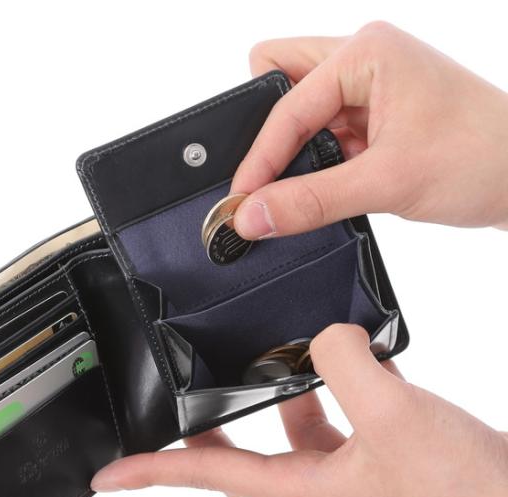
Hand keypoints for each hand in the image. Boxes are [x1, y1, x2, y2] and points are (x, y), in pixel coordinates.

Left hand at [92, 324, 507, 496]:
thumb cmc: (461, 489)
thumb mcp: (390, 411)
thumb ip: (343, 361)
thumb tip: (325, 336)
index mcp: (303, 487)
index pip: (207, 475)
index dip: (152, 472)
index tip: (109, 474)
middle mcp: (316, 481)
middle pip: (237, 454)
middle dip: (205, 427)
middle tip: (183, 397)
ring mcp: (345, 467)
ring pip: (289, 427)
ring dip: (274, 395)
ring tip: (267, 358)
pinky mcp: (374, 450)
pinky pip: (334, 412)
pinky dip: (329, 384)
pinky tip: (344, 355)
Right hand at [230, 21, 507, 238]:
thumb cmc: (484, 158)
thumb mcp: (387, 182)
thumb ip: (310, 200)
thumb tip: (251, 215)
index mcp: (366, 53)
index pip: (286, 103)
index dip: (260, 156)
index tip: (241, 200)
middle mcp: (363, 59)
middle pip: (280, 79)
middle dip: (266, 132)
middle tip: (264, 179)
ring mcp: (369, 86)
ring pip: (300, 108)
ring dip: (292, 150)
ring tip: (297, 187)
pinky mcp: (375, 114)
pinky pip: (323, 131)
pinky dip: (314, 162)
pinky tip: (322, 187)